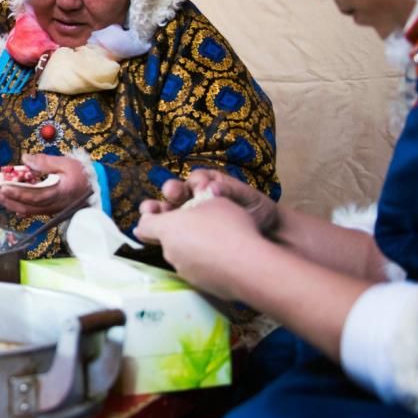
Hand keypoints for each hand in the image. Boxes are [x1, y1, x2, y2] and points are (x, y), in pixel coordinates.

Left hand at [0, 154, 90, 216]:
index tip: (2, 186)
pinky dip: (13, 202)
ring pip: (22, 209)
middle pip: (22, 206)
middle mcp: (50, 206)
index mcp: (56, 194)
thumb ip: (45, 162)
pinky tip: (4, 195)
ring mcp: (47, 210)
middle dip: (3, 197)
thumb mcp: (67, 164)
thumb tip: (25, 159)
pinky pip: (27, 209)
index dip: (16, 193)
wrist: (97, 190)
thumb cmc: (83, 176)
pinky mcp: (46, 209)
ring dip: (5, 200)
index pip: (33, 196)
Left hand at [134, 195, 262, 300]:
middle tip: (198, 224)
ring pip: (182, 256)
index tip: (157, 213)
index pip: (144, 225)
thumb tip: (193, 206)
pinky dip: (206, 264)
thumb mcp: (213, 200)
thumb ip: (196, 202)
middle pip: (166, 240)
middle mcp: (170, 252)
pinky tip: (224, 258)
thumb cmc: (229, 226)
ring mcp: (183, 271)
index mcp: (167, 228)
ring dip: (193, 248)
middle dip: (178, 232)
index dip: (150, 217)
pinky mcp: (199, 285)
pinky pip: (198, 270)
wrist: (249, 265)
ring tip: (216, 241)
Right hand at [145, 170, 279, 234]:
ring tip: (149, 212)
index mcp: (209, 184)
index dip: (195, 183)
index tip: (201, 189)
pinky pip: (171, 232)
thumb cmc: (257, 212)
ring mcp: (189, 217)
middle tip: (171, 195)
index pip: (196, 180)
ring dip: (158, 211)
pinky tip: (157, 235)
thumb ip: (230, 190)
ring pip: (168, 212)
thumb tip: (210, 188)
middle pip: (176, 193)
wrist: (268, 237)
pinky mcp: (187, 236)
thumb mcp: (248, 197)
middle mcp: (195, 198)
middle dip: (171, 193)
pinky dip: (163, 233)